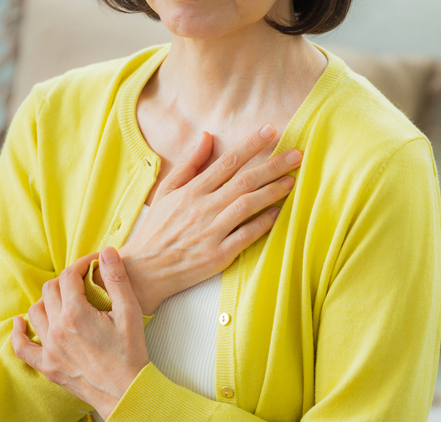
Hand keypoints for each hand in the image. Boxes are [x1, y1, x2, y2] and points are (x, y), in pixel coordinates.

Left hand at [11, 247, 148, 420]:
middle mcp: (57, 329)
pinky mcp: (47, 366)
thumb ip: (117, 279)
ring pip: (35, 312)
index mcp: (76, 314)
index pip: (69, 276)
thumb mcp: (130, 311)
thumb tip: (107, 252)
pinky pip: (22, 347)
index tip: (93, 263)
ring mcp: (49, 349)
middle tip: (83, 281)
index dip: (81, 264)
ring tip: (63, 298)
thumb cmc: (131, 353)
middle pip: (50, 290)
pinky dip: (17, 333)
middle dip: (66, 280)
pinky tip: (19, 323)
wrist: (126, 391)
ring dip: (47, 300)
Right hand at [94, 123, 301, 314]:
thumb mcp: (166, 191)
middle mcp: (203, 209)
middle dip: (273, 165)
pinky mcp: (218, 256)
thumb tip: (207, 136)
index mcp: (191, 191)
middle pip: (244, 181)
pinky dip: (262, 224)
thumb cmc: (157, 229)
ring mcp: (211, 233)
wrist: (143, 271)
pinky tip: (278, 213)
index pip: (227, 161)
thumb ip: (188, 164)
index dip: (251, 144)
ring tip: (292, 180)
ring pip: (247, 206)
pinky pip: (245, 236)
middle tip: (297, 154)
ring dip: (272, 191)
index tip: (271, 130)